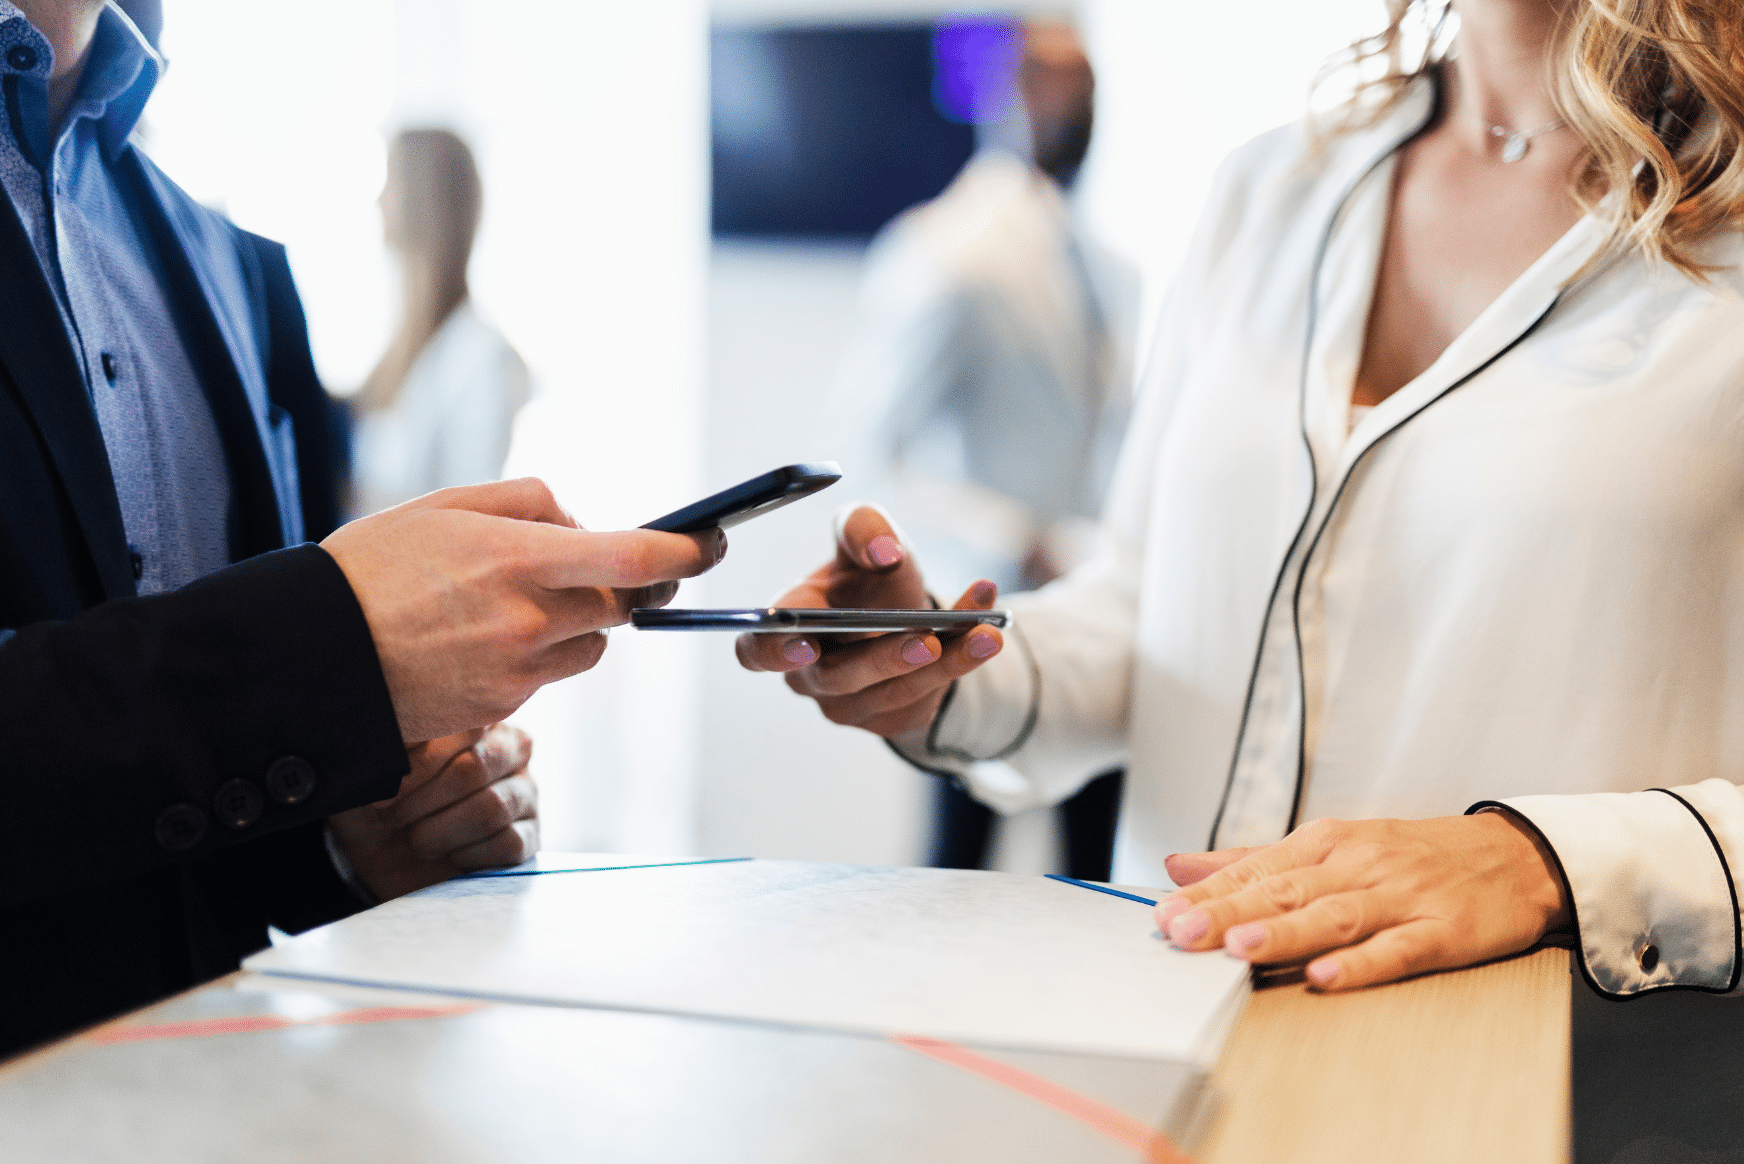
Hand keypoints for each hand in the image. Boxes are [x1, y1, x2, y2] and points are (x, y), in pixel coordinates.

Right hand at [322, 478, 725, 742]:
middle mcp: (526, 620)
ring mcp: (518, 671)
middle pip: (623, 603)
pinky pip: (550, 673)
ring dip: (585, 619)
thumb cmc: (372, 569)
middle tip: (621, 564)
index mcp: (516, 559)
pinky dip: (541, 650)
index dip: (684, 552)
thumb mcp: (446, 506)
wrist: (312, 657)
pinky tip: (487, 635)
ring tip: (524, 598)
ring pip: (593, 643)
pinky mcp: (503, 706)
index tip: (709, 544)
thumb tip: (582, 524)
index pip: (631, 556)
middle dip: (633, 582)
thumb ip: (529, 504)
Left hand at [327, 722, 536, 900]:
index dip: (419, 766)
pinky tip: (450, 854)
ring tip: (418, 839)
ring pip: (490, 809)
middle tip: (392, 817)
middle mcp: (514, 749)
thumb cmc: (385, 798)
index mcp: (481, 719)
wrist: (385, 852)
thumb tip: (401, 736)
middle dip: (422, 802)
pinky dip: (467, 855)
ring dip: (440, 832)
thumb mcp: (381, 765)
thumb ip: (397, 741)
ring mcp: (526, 792)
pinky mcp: (531, 836)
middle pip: (473, 770)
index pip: (464, 729)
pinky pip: (507, 844)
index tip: (385, 793)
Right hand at [735, 505, 1004, 737]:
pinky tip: (987, 632)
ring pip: (893, 691)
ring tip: (984, 632)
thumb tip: (883, 550)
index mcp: (787, 627)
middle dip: (883, 658)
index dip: (775, 651)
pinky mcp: (889, 718)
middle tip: (926, 637)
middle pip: (838, 678)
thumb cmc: (868, 575)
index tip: (807, 644)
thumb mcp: (864, 537)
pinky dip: (962, 662)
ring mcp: (849, 704)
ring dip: (944, 662)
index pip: (757, 651)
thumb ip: (863, 527)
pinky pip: (926, 696)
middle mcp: (810, 674)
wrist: (906, 613)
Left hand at [1153, 813, 1571, 990]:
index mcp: (1326, 844)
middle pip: (1285, 891)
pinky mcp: (1442, 930)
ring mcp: (1400, 898)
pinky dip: (1362, 963)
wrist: (1515, 854)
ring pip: (1334, 917)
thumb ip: (1251, 861)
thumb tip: (1179, 867)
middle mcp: (1358, 865)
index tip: (1163, 913)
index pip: (1256, 870)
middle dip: (1229, 912)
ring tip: (1240, 948)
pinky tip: (1327, 976)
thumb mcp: (1331, 845)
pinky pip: (1397, 948)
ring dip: (1285, 932)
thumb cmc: (1413, 854)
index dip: (1209, 893)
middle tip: (1182, 931)